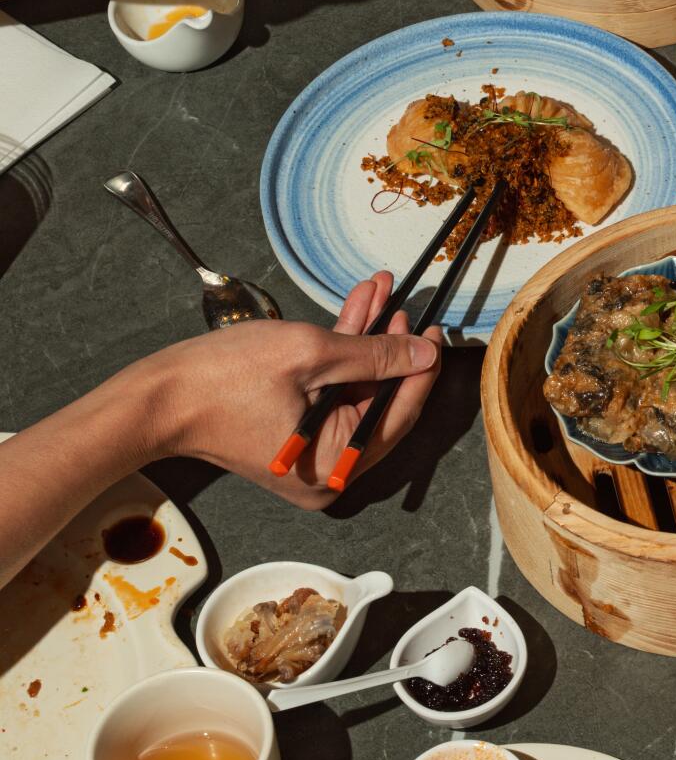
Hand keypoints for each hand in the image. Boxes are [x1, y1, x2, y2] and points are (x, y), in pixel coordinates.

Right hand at [141, 273, 443, 507]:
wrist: (155, 396)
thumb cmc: (223, 380)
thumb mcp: (312, 355)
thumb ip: (376, 355)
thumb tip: (425, 352)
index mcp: (336, 466)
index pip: (400, 414)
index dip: (421, 370)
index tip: (436, 332)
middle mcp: (328, 468)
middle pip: (379, 399)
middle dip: (391, 344)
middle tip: (406, 306)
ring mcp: (310, 450)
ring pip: (355, 386)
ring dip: (366, 337)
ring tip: (381, 291)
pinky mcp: (294, 430)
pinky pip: (330, 389)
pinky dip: (341, 350)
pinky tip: (357, 306)